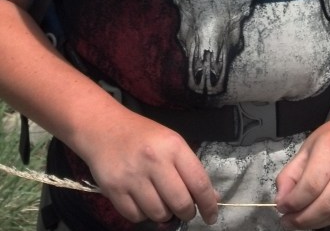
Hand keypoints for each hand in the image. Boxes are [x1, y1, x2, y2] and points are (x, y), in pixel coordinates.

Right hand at [76, 109, 218, 225]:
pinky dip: (143, 214)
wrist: (104, 127)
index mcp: (173, 146)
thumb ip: (189, 168)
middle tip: (184, 210)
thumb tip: (210, 198)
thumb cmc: (142, 135)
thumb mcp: (170, 141)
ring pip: (159, 214)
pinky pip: (136, 217)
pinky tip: (142, 201)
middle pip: (180, 203)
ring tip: (161, 202)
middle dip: (187, 213)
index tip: (211, 215)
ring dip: (164, 214)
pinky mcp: (114, 190)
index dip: (208, 204)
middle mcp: (154, 161)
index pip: (198, 182)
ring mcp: (133, 176)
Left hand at [275, 114, 329, 228]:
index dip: (294, 202)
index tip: (281, 207)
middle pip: (325, 204)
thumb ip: (290, 174)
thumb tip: (281, 200)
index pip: (311, 185)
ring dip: (315, 222)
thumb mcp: (308, 147)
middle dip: (303, 219)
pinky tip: (320, 214)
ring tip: (301, 219)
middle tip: (289, 221)